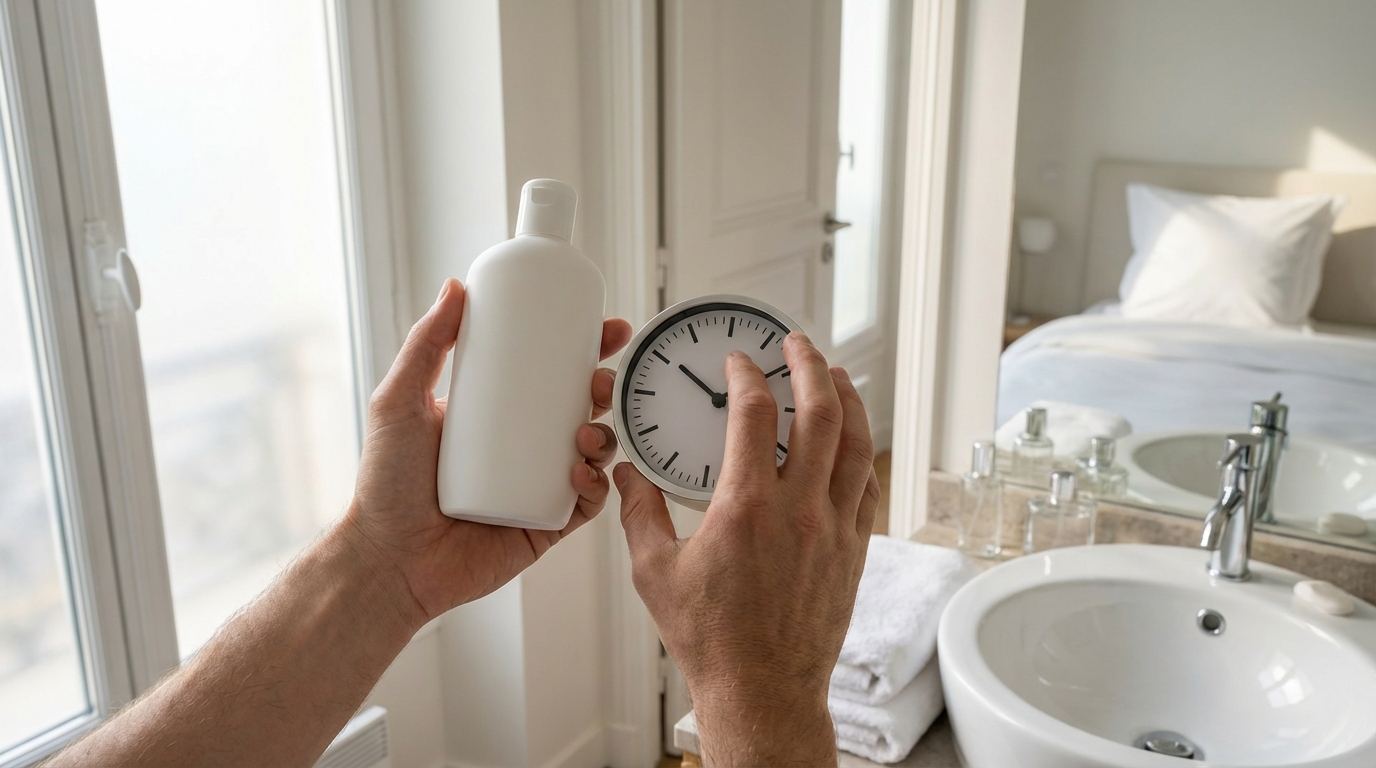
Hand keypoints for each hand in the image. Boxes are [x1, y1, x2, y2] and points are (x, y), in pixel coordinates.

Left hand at [343, 278, 632, 624]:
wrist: (389, 560)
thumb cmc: (385, 485)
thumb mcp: (399, 402)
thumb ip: (425, 345)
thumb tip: (454, 288)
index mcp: (497, 415)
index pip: (549, 373)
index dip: (583, 350)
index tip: (604, 329)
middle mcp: (522, 448)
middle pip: (580, 408)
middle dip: (606, 389)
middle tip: (602, 381)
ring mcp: (537, 486)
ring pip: (592, 452)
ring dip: (603, 436)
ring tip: (585, 433)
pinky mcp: (547, 525)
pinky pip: (587, 502)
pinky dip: (595, 485)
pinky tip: (580, 473)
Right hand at [616, 333, 878, 766]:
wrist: (762, 691)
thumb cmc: (712, 641)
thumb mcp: (654, 573)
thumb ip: (637, 515)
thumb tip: (625, 478)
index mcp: (747, 507)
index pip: (756, 414)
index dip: (748, 376)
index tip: (741, 363)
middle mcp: (799, 510)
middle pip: (820, 412)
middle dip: (810, 366)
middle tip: (799, 345)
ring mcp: (834, 528)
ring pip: (855, 442)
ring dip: (848, 399)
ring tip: (836, 375)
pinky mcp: (853, 549)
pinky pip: (867, 485)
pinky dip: (861, 452)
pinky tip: (853, 441)